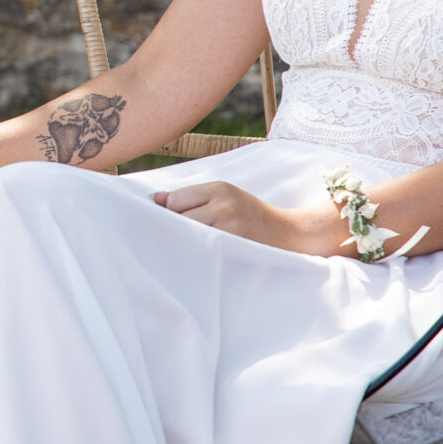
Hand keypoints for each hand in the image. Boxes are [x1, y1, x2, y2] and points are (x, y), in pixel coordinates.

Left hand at [153, 182, 337, 253]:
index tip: (168, 220)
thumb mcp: (225, 196)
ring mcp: (229, 228)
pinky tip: (199, 255)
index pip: (175, 199)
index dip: (169, 212)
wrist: (287, 233)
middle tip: (175, 236)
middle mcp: (223, 206)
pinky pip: (201, 251)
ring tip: (189, 245)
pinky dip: (196, 253)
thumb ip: (191, 197)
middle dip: (173, 227)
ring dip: (183, 241)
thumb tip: (155, 199)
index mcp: (220, 188)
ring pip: (188, 235)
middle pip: (179, 217)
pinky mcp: (234, 248)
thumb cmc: (249, 214)